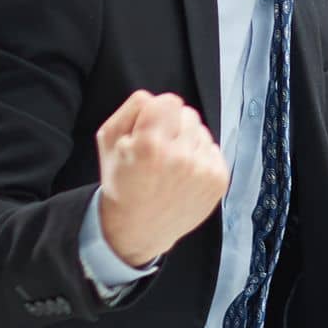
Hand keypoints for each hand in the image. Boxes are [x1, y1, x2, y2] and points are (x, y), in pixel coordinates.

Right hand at [95, 90, 228, 266]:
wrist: (137, 229)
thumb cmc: (121, 182)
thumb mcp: (108, 140)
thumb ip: (131, 108)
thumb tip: (156, 97)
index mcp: (150, 144)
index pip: (169, 100)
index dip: (156, 112)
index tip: (148, 129)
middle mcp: (180, 156)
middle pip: (188, 113)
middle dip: (173, 126)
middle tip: (158, 151)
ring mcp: (203, 169)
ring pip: (202, 131)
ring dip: (188, 142)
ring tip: (170, 165)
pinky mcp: (219, 180)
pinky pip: (213, 149)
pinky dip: (200, 158)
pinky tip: (184, 175)